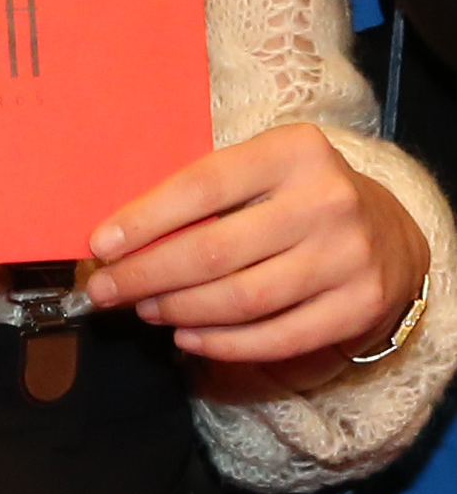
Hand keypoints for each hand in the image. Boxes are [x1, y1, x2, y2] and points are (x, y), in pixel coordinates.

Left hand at [87, 124, 428, 388]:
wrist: (392, 231)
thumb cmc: (300, 192)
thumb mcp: (265, 166)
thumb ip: (208, 190)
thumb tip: (124, 233)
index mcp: (292, 151)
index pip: (203, 185)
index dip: (145, 219)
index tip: (101, 245)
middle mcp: (324, 201)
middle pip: (215, 250)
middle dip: (148, 274)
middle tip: (106, 289)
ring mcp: (345, 258)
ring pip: (242, 299)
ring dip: (180, 309)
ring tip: (145, 308)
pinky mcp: (357, 308)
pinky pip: (276, 337)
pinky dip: (223, 343)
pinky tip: (187, 336)